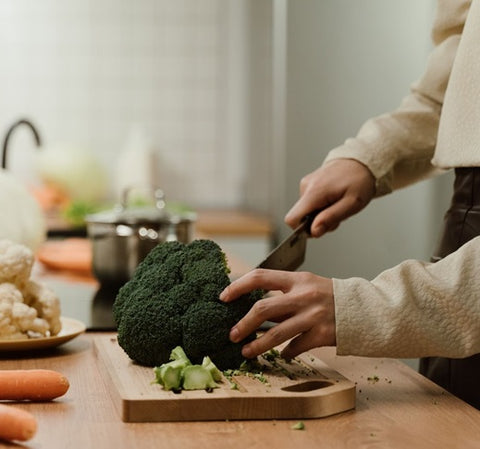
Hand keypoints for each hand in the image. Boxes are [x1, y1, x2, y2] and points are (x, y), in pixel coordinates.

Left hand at [220, 269, 335, 359]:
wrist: (364, 309)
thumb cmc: (330, 296)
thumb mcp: (307, 286)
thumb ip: (283, 294)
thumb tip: (253, 307)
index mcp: (297, 279)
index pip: (260, 276)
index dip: (238, 286)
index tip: (224, 296)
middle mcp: (303, 296)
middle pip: (263, 309)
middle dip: (243, 324)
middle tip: (232, 334)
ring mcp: (313, 316)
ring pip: (276, 334)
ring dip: (257, 345)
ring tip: (246, 352)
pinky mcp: (322, 335)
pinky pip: (295, 348)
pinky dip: (286, 353)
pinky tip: (282, 355)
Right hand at [285, 159, 375, 236]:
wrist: (362, 162)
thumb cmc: (360, 181)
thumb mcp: (352, 204)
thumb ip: (331, 218)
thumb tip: (313, 231)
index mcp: (314, 192)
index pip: (292, 219)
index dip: (303, 230)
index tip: (320, 228)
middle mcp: (306, 187)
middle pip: (301, 217)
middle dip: (318, 222)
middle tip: (337, 214)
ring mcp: (306, 184)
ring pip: (306, 211)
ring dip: (322, 214)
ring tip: (338, 204)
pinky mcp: (309, 184)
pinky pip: (310, 203)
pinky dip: (322, 206)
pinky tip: (334, 199)